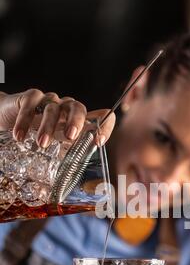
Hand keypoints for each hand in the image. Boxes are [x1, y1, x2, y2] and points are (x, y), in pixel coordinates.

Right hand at [0, 89, 114, 147]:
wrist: (10, 119)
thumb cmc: (39, 133)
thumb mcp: (58, 145)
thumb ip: (72, 152)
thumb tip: (84, 167)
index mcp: (78, 120)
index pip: (101, 117)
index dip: (104, 126)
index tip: (99, 142)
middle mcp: (66, 108)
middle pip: (78, 108)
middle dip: (76, 122)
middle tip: (70, 137)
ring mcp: (49, 101)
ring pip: (53, 109)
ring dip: (47, 127)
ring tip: (42, 143)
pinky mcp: (31, 97)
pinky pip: (30, 105)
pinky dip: (25, 121)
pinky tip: (20, 136)